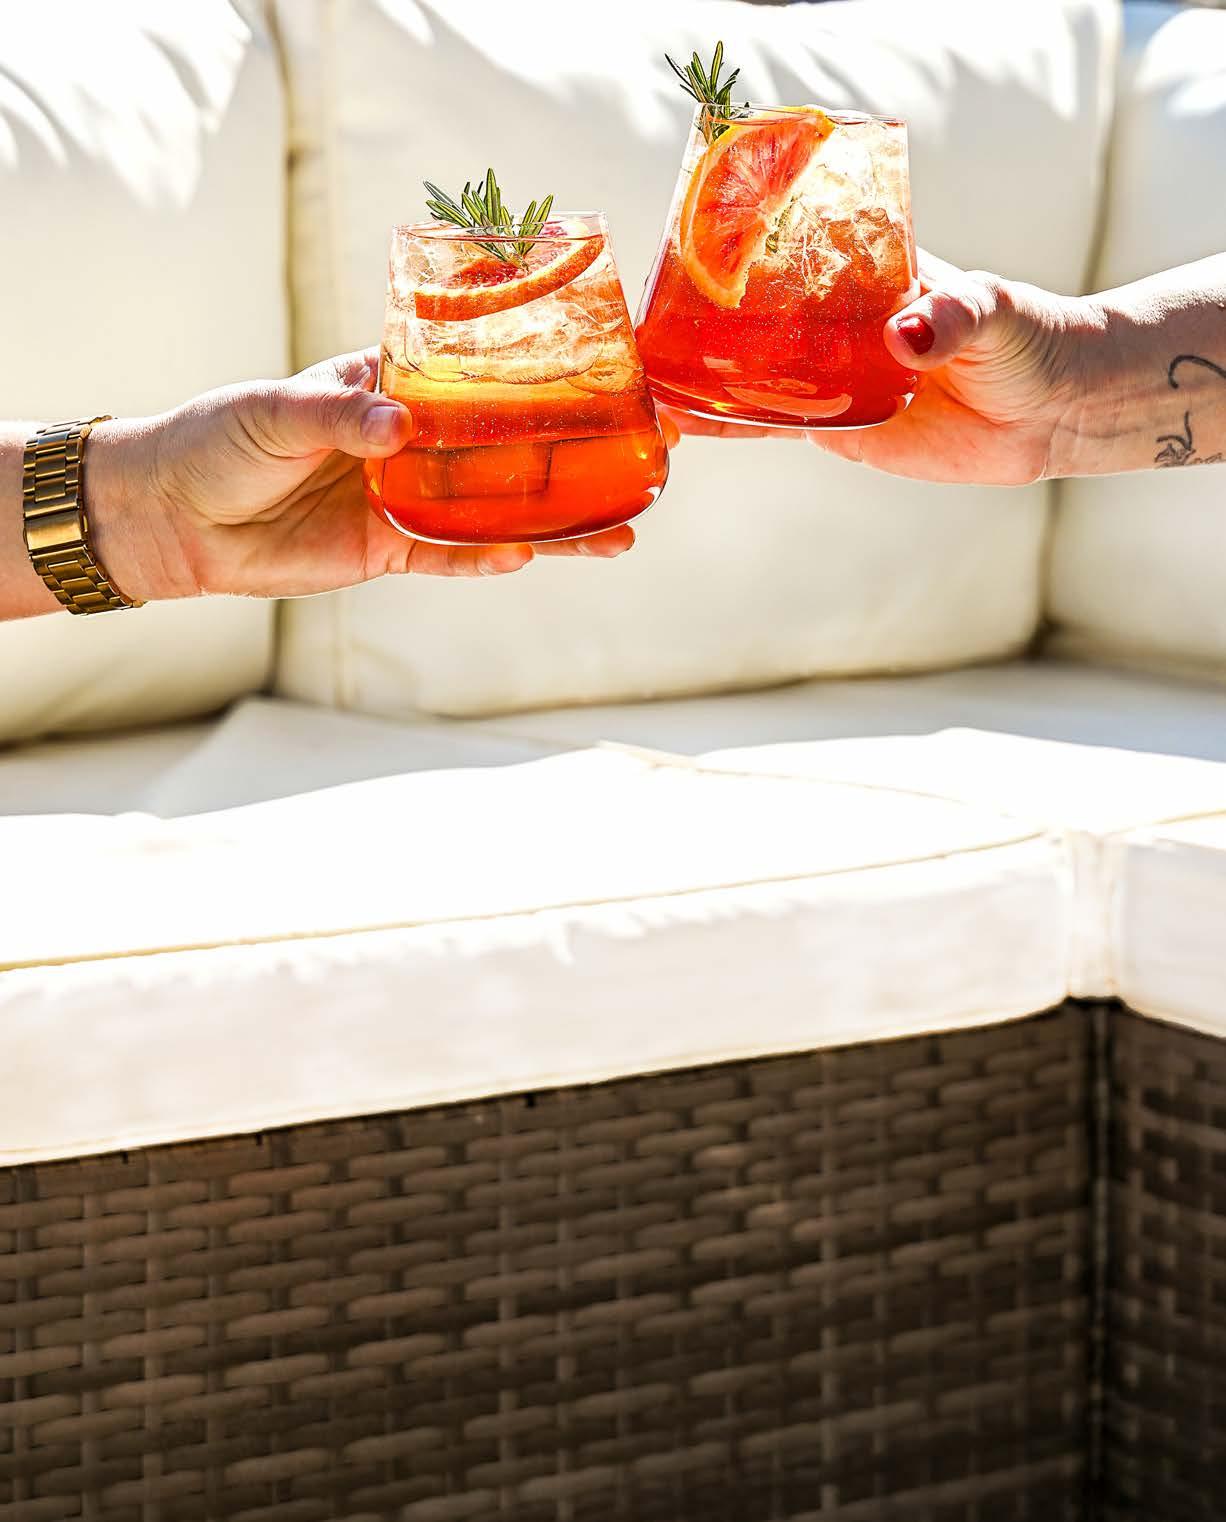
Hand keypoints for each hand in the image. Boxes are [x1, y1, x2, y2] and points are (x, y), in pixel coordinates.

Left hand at [88, 350, 645, 601]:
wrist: (175, 518)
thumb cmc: (222, 439)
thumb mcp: (279, 411)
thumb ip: (344, 418)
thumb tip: (402, 429)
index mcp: (394, 386)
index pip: (483, 373)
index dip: (545, 372)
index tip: (611, 369)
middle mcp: (415, 441)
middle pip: (512, 447)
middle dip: (578, 451)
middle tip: (650, 451)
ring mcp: (408, 498)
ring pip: (498, 512)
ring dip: (555, 522)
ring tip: (619, 531)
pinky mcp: (390, 550)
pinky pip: (452, 557)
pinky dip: (488, 559)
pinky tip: (534, 556)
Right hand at [661, 250, 1103, 486]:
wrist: (1048, 411)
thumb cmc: (1024, 338)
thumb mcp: (991, 313)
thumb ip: (950, 319)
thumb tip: (906, 339)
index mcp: (858, 273)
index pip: (781, 256)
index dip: (726, 260)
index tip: (671, 264)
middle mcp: (832, 321)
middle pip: (748, 318)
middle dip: (694, 326)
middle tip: (637, 337)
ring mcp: (828, 373)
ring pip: (747, 373)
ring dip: (698, 382)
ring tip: (643, 387)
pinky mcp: (835, 426)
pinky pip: (771, 423)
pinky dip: (727, 426)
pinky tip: (685, 431)